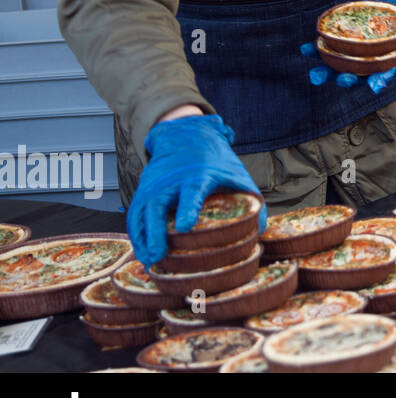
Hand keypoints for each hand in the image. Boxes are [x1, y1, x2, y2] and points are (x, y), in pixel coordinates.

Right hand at [127, 114, 264, 268]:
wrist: (186, 136)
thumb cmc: (216, 162)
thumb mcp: (237, 175)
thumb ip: (252, 201)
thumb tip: (259, 232)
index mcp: (198, 176)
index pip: (192, 192)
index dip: (188, 209)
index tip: (185, 226)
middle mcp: (171, 181)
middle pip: (159, 206)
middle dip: (156, 231)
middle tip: (158, 255)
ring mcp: (153, 186)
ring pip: (142, 212)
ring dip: (143, 238)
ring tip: (149, 261)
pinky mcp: (143, 192)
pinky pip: (135, 215)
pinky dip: (136, 234)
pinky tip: (143, 252)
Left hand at [303, 0, 395, 95]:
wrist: (386, 5)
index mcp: (384, 63)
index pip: (382, 74)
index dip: (379, 81)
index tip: (374, 86)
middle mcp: (365, 63)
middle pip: (355, 77)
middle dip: (347, 80)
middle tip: (342, 80)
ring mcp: (350, 55)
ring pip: (336, 68)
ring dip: (325, 72)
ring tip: (314, 75)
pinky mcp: (339, 44)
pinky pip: (325, 49)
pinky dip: (314, 50)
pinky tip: (305, 49)